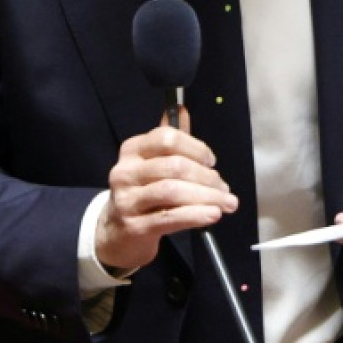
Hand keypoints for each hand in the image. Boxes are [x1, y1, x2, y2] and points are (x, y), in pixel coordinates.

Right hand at [95, 107, 238, 271]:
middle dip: (207, 177)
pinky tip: (212, 214)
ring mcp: (127, 200)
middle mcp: (126, 172)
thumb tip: (182, 110)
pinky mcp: (134, 226)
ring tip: (225, 203)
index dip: (196, 148)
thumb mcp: (152, 163)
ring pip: (172, 191)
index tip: (212, 162)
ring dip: (206, 197)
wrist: (117, 232)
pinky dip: (196, 215)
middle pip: (174, 166)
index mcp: (132, 150)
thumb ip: (169, 140)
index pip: (167, 139)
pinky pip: (170, 218)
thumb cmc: (142, 194)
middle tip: (224, 189)